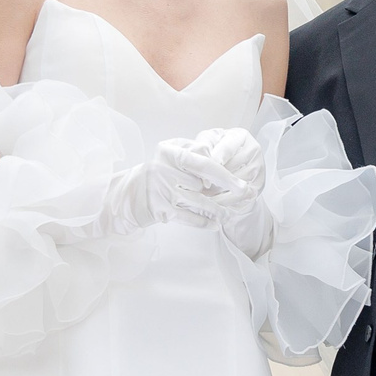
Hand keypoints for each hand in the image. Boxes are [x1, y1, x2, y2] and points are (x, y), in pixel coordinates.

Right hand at [148, 128, 266, 226]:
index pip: (202, 161)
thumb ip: (195, 151)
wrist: (130, 193)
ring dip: (218, 211)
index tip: (238, 183)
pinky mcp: (160, 209)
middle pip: (202, 184)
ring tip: (229, 214)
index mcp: (169, 152)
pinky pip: (188, 218)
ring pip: (198, 202)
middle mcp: (163, 169)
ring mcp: (161, 190)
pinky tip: (215, 225)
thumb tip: (218, 162)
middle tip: (244, 196)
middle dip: (224, 192)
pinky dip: (203, 223)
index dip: (221, 173)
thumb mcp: (173, 152)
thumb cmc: (159, 171)